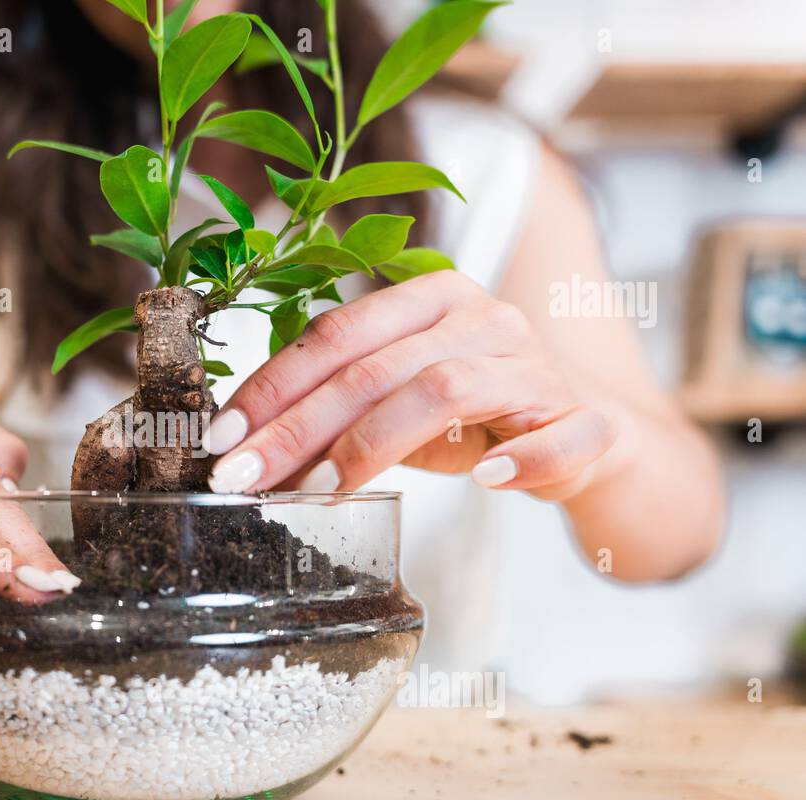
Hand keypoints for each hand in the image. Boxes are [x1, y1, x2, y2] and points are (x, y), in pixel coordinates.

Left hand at [203, 271, 618, 500]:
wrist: (585, 436)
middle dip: (297, 427)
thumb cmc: (476, 416)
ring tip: (318, 491)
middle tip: (242, 477)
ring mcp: (538, 367)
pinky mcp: (587, 422)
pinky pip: (561, 437)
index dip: (273, 384)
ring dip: (372, 445)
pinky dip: (524, 459)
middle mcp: (484, 319)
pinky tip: (487, 480)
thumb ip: (337, 411)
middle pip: (376, 368)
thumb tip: (245, 451)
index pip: (338, 334)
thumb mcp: (397, 404)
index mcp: (432, 299)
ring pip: (447, 390)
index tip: (221, 436)